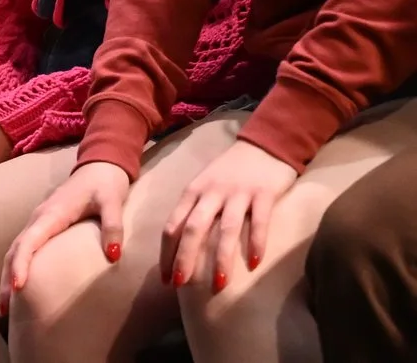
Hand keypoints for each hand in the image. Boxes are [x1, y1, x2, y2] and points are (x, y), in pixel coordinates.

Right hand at [0, 159, 131, 316]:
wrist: (99, 164)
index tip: (18, 288)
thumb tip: (112, 256)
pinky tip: (18, 285)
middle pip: (14, 251)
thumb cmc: (105, 183)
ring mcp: (38, 222)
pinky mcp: (42, 226)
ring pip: (15, 251)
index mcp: (51, 213)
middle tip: (5, 310)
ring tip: (7, 305)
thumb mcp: (113, 201)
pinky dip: (17, 268)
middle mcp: (39, 218)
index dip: (21, 265)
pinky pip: (24, 248)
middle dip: (7, 280)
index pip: (29, 241)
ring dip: (8, 276)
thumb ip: (113, 226)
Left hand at [162, 139, 294, 294]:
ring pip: (225, 229)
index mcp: (193, 192)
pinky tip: (253, 264)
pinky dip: (256, 243)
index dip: (167, 253)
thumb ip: (195, 210)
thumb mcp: (205, 186)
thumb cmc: (231, 171)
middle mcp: (211, 192)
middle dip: (185, 258)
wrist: (264, 144)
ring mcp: (238, 193)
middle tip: (181, 285)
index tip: (166, 279)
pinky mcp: (263, 193)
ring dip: (220, 258)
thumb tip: (182, 246)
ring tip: (218, 285)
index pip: (173, 225)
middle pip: (193, 228)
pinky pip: (259, 221)